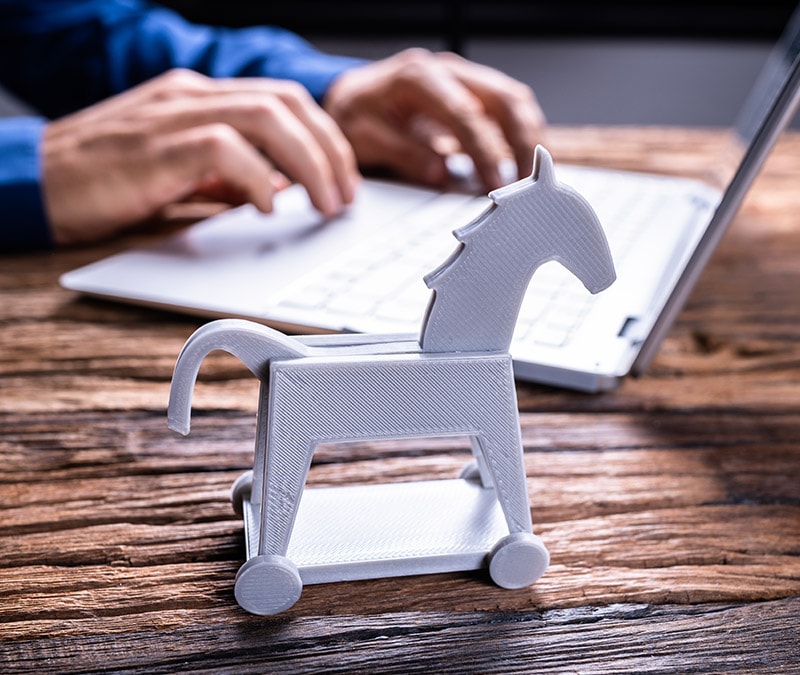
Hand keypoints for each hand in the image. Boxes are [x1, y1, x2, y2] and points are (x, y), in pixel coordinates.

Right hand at [42, 69, 358, 244]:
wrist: (37, 180)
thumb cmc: (106, 179)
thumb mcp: (178, 173)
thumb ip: (225, 176)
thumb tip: (274, 191)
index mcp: (201, 99)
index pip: (284, 101)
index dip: (325, 138)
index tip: (344, 178)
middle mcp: (193, 96)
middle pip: (287, 102)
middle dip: (331, 150)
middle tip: (346, 197)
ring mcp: (175, 115)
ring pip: (267, 117)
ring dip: (310, 164)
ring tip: (325, 205)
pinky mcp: (157, 147)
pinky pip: (224, 149)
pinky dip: (258, 178)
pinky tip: (268, 207)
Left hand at [323, 48, 545, 190]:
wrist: (349, 94)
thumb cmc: (355, 114)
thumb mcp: (364, 136)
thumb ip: (401, 152)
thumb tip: (441, 172)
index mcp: (419, 77)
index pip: (466, 114)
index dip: (485, 153)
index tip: (495, 184)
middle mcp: (448, 70)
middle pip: (505, 98)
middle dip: (523, 141)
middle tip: (526, 181)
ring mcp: (463, 78)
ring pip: (514, 99)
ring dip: (529, 137)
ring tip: (531, 175)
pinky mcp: (471, 92)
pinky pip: (507, 108)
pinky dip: (520, 134)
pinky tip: (522, 161)